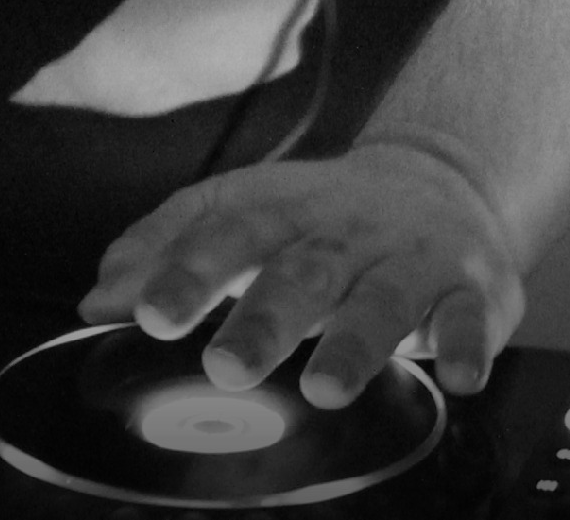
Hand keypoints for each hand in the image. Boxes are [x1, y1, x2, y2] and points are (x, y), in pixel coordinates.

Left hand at [85, 136, 524, 408]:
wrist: (447, 180)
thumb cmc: (324, 215)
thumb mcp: (245, 209)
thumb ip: (169, 248)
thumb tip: (96, 302)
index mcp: (286, 209)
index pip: (229, 232)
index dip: (188, 270)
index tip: (146, 313)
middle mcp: (348, 232)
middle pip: (304, 270)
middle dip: (265, 319)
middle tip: (224, 367)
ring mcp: (412, 259)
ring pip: (384, 300)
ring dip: (356, 344)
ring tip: (324, 388)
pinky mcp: (472, 290)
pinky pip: (472, 318)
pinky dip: (468, 346)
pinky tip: (458, 378)